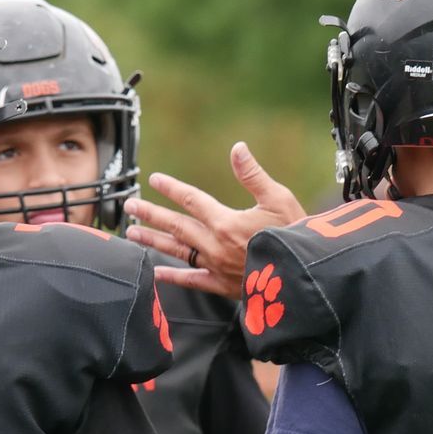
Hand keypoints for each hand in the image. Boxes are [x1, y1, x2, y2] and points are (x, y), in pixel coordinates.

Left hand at [124, 142, 304, 298]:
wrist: (302, 279)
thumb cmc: (295, 236)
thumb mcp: (279, 199)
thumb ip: (253, 175)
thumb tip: (237, 148)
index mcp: (226, 222)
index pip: (191, 200)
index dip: (172, 188)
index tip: (155, 179)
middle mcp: (214, 244)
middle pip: (176, 225)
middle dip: (151, 213)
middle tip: (129, 205)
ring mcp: (215, 266)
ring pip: (177, 251)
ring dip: (153, 240)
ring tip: (133, 233)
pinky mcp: (221, 285)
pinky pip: (191, 280)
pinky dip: (173, 277)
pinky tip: (156, 273)